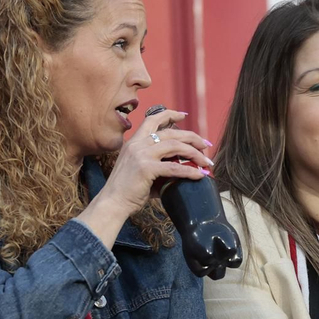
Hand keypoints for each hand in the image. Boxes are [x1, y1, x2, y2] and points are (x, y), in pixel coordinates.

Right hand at [98, 109, 213, 215]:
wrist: (112, 203)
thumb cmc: (127, 191)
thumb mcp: (140, 170)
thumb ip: (157, 164)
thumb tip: (180, 168)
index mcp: (134, 142)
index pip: (152, 120)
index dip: (169, 114)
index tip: (183, 115)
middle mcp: (137, 144)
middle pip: (170, 132)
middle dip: (191, 137)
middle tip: (205, 145)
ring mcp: (141, 155)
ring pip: (175, 146)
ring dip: (194, 153)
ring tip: (206, 161)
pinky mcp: (146, 169)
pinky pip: (174, 168)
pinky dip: (189, 171)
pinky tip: (199, 175)